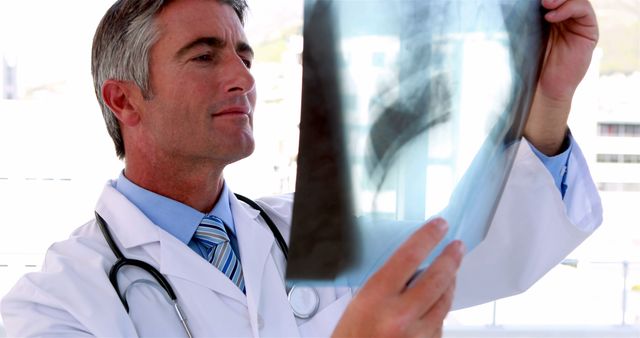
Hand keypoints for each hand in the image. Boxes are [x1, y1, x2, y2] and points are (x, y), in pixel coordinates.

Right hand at [332, 219, 464, 337]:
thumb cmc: (351, 337)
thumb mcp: (360, 302)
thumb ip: (387, 284)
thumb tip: (413, 266)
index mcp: (376, 297)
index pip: (409, 256)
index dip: (428, 237)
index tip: (439, 226)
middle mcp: (400, 316)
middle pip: (438, 278)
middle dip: (451, 258)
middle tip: (457, 247)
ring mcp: (417, 335)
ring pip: (445, 301)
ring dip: (450, 283)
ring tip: (451, 271)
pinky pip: (441, 323)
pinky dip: (441, 309)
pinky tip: (438, 301)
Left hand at [524, 0, 598, 154]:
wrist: (543, 88)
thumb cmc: (529, 63)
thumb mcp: (525, 36)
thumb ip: (527, 17)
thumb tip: (512, 3)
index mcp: (549, 15)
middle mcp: (566, 16)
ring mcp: (578, 22)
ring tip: (545, 3)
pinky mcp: (588, 31)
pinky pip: (583, 11)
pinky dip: (569, 8)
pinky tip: (552, 17)